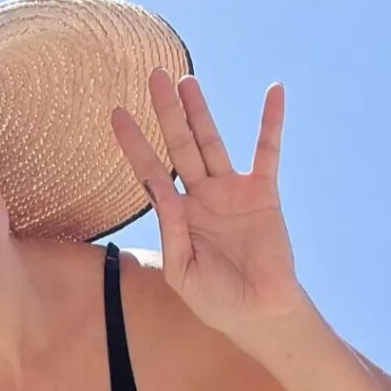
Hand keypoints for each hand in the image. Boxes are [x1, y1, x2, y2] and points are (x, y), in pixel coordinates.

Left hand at [111, 68, 308, 339]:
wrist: (257, 313)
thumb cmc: (214, 299)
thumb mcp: (182, 272)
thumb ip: (171, 233)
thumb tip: (160, 193)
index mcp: (177, 214)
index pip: (150, 171)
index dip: (134, 143)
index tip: (117, 114)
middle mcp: (200, 195)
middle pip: (178, 145)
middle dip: (165, 112)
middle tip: (153, 76)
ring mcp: (231, 192)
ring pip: (211, 143)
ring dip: (200, 111)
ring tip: (187, 80)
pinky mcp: (263, 194)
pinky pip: (267, 152)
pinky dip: (270, 123)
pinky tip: (273, 92)